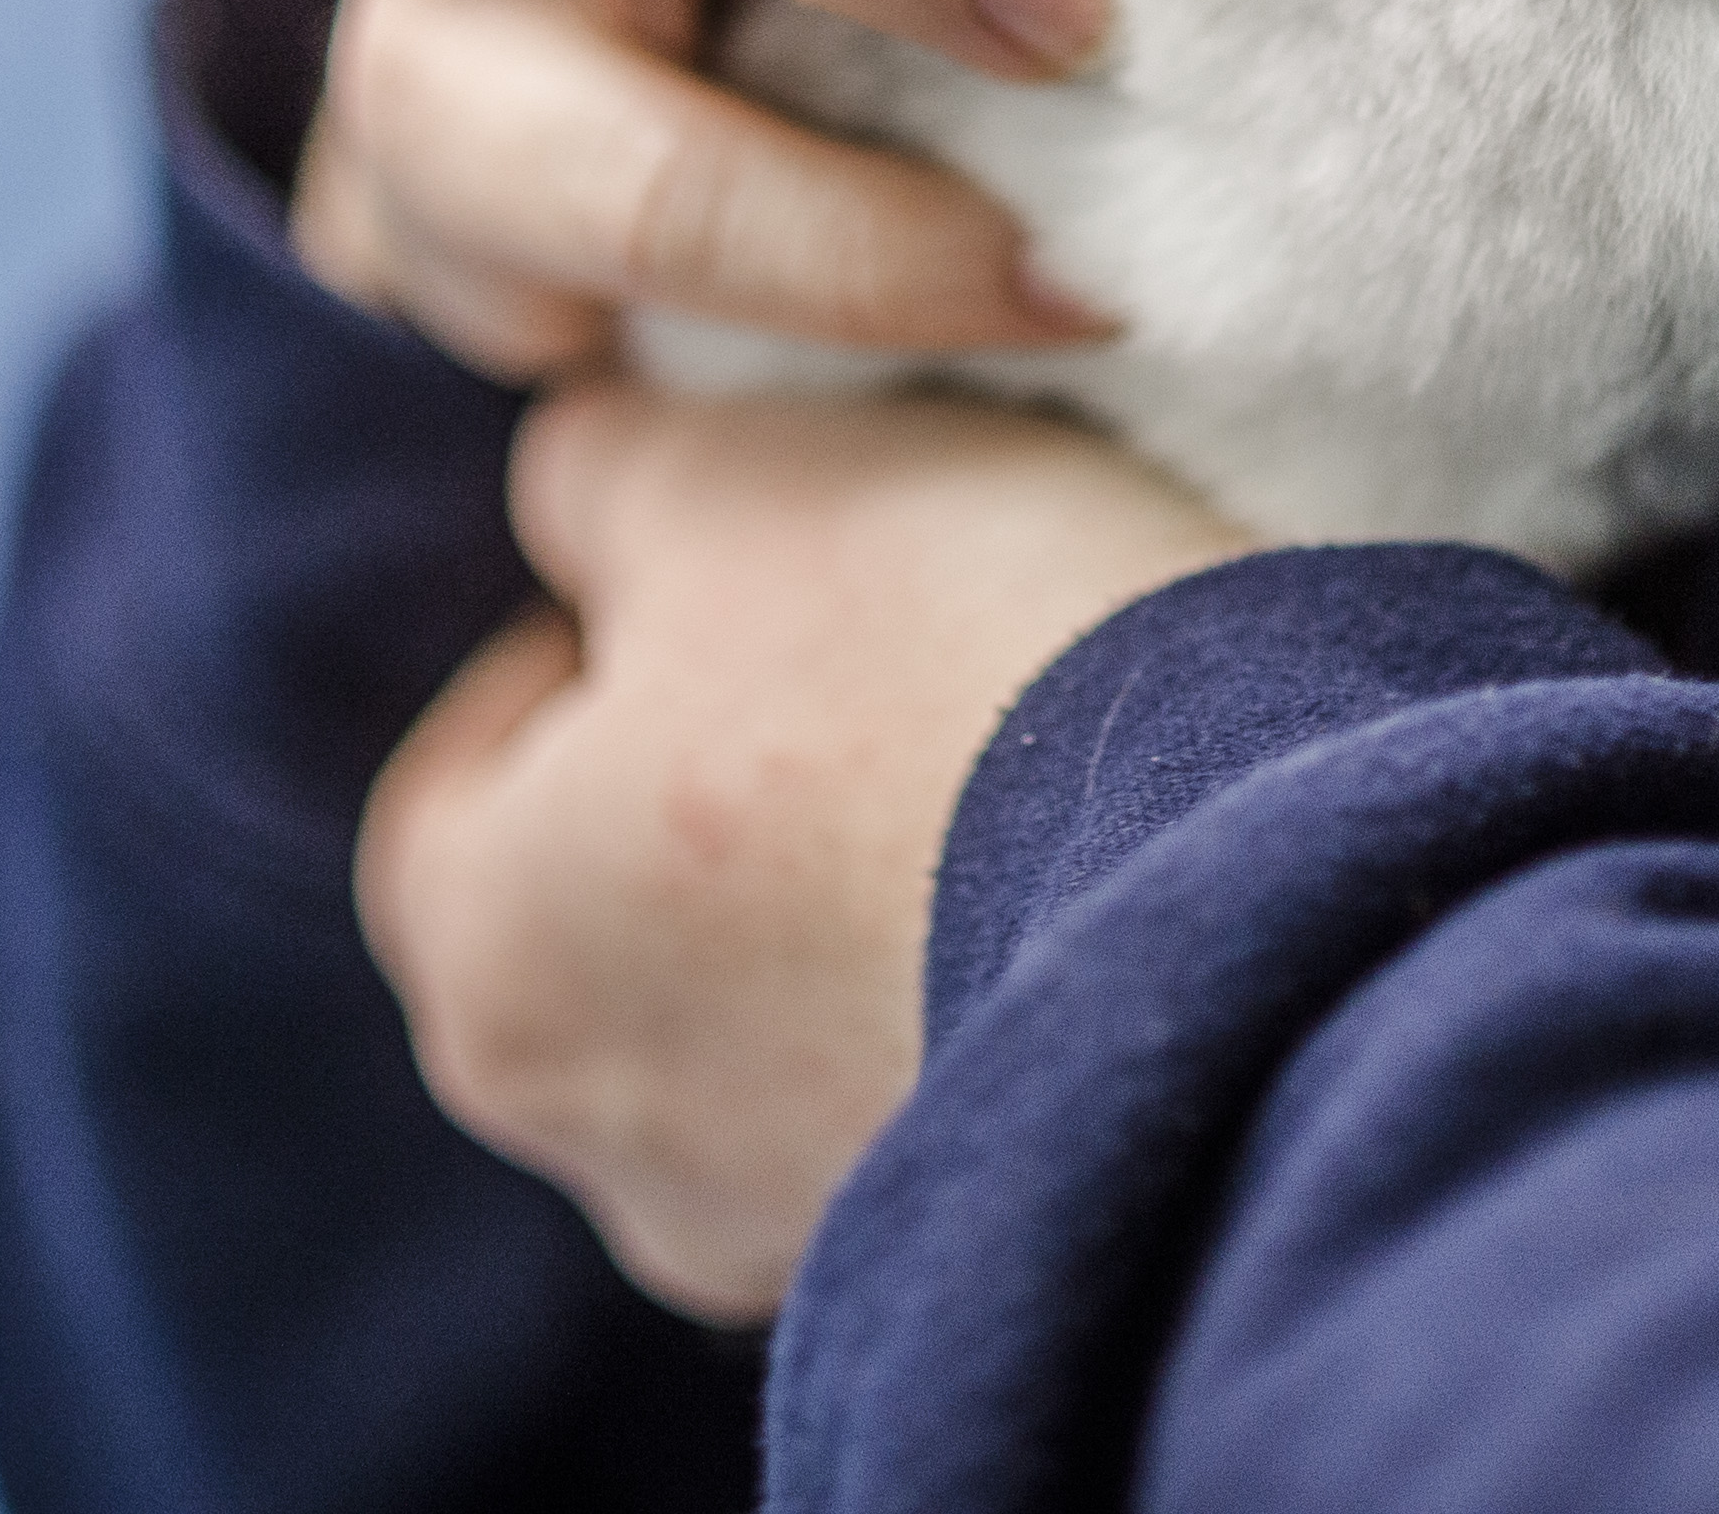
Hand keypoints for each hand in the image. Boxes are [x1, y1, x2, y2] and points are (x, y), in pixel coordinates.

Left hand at [356, 378, 1253, 1320]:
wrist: (1261, 893)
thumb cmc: (954, 665)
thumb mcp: (739, 472)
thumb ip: (598, 469)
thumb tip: (581, 493)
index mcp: (483, 959)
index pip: (457, 780)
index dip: (585, 634)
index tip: (730, 562)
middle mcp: (598, 1143)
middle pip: (609, 908)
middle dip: (718, 772)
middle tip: (867, 644)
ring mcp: (777, 1226)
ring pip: (767, 1011)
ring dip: (846, 892)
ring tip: (993, 760)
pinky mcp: (960, 1248)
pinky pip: (912, 1085)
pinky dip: (956, 983)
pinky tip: (1062, 877)